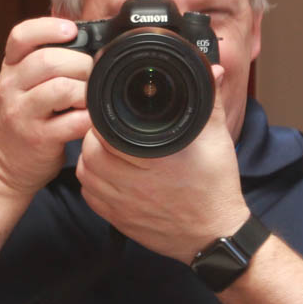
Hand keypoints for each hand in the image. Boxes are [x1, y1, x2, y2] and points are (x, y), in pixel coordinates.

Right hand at [0, 18, 92, 195]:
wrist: (4, 165)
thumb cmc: (24, 120)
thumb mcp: (23, 86)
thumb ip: (45, 64)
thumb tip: (89, 43)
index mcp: (10, 69)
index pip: (20, 36)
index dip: (48, 27)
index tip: (71, 30)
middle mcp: (11, 88)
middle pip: (48, 61)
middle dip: (80, 64)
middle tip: (92, 74)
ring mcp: (22, 114)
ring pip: (60, 89)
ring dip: (85, 90)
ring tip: (90, 98)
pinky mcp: (38, 139)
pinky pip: (72, 122)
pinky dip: (88, 118)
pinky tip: (90, 119)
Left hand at [76, 66, 248, 263]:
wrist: (214, 235)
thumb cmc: (216, 188)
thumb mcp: (216, 139)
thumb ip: (209, 100)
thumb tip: (211, 68)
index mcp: (156, 159)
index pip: (108, 130)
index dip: (105, 115)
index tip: (112, 108)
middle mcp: (135, 184)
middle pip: (90, 149)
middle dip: (97, 135)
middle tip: (111, 128)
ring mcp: (122, 205)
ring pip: (85, 171)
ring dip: (91, 156)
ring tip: (109, 147)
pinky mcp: (117, 220)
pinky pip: (89, 195)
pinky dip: (93, 181)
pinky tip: (109, 172)